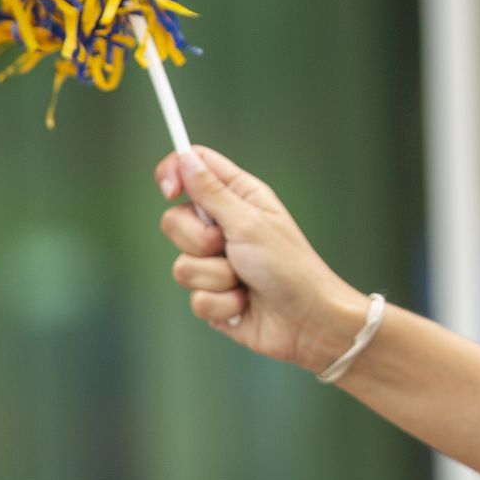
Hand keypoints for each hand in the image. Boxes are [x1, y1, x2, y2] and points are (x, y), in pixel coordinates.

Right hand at [153, 145, 363, 372]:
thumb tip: (184, 157)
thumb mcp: (248, 223)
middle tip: (228, 246)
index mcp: (238, 198)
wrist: (308, 322)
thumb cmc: (290, 267)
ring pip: (181, 266)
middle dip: (197, 240)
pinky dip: (222, 303)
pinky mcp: (214, 296)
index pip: (193, 167)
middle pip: (174, 220)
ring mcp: (216, 264)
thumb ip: (211, 192)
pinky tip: (245, 303)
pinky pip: (194, 298)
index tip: (171, 191)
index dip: (174, 173)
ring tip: (244, 279)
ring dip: (215, 277)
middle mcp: (225, 227)